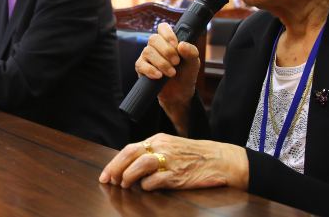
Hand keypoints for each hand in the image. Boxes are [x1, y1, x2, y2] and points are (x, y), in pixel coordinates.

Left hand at [99, 133, 248, 191]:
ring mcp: (170, 160)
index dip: (115, 162)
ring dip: (128, 176)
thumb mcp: (173, 148)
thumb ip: (155, 153)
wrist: (222, 160)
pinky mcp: (178, 175)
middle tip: (108, 180)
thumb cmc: (198, 156)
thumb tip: (131, 167)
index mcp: (160, 139)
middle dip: (115, 168)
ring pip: (140, 163)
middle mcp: (163, 147)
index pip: (130, 148)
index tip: (106, 174)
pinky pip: (155, 180)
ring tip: (125, 185)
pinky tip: (147, 188)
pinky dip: (147, 185)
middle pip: (130, 153)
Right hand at [135, 23, 200, 131]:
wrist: (180, 94)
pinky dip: (151, 70)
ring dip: (162, 63)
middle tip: (176, 62)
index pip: (163, 28)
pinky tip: (159, 76)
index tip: (175, 44)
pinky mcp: (142, 68)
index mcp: (169, 41)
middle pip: (154, 39)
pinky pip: (141, 65)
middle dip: (166, 51)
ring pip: (148, 51)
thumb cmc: (186, 75)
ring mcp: (147, 57)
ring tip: (171, 73)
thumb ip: (191, 52)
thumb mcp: (194, 63)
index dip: (167, 33)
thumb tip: (182, 45)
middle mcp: (156, 46)